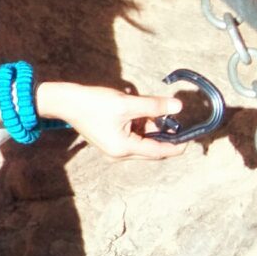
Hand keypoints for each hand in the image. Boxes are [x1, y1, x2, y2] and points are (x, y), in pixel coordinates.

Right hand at [42, 81, 184, 159]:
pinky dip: (140, 127)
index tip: (191, 138)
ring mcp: (113, 149)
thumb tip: (178, 106)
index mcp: (124, 148)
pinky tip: (139, 113)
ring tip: (151, 110)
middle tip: (173, 120)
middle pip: (151, 149)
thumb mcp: (127, 103)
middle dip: (163, 135)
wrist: (65, 102)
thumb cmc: (93, 103)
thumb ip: (154, 106)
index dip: (177, 145)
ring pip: (142, 142)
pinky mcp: (110, 141)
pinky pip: (132, 138)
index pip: (159, 151)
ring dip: (150, 129)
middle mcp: (119, 153)